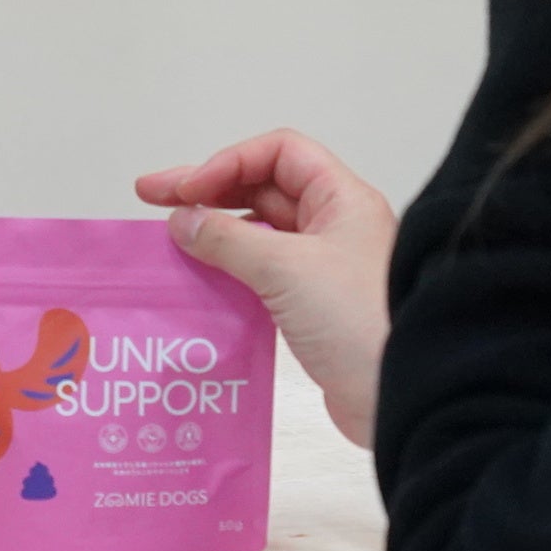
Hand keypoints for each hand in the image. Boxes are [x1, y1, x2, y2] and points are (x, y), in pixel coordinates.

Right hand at [132, 130, 396, 447]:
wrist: (399, 396)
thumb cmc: (356, 320)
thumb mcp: (285, 269)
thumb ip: (227, 238)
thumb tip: (183, 221)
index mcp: (342, 200)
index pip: (279, 154)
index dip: (228, 163)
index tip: (185, 191)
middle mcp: (335, 226)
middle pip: (264, 190)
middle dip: (209, 192)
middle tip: (150, 197)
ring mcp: (324, 268)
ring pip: (260, 234)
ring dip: (216, 232)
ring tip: (170, 241)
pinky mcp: (313, 308)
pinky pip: (262, 275)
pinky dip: (229, 272)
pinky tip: (198, 281)